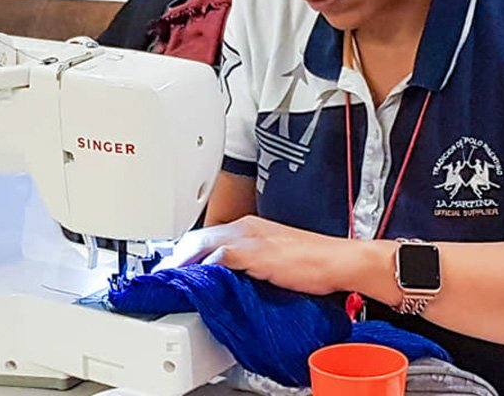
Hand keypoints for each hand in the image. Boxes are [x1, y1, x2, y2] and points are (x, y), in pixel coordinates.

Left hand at [161, 215, 349, 294]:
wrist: (339, 260)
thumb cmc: (315, 261)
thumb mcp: (275, 257)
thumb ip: (250, 261)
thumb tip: (230, 275)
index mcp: (250, 226)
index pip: (207, 234)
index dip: (187, 250)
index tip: (174, 264)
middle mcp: (247, 226)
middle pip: (198, 236)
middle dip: (178, 254)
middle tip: (164, 271)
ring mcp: (251, 238)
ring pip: (204, 243)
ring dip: (184, 261)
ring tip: (170, 276)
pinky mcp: (256, 253)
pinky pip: (220, 257)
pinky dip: (204, 266)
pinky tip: (195, 278)